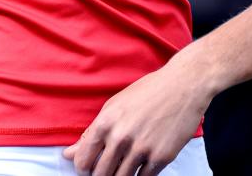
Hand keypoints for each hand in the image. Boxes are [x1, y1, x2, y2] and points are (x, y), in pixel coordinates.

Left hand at [63, 60, 210, 175]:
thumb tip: (68, 154)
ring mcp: (141, 149)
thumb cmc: (148, 92)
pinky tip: (142, 165)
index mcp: (105, 123)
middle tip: (109, 167)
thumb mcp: (114, 106)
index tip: (90, 167)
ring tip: (125, 165)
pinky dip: (140, 175)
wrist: (183, 86)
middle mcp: (121, 137)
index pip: (83, 161)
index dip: (84, 168)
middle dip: (102, 175)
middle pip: (101, 174)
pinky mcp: (161, 157)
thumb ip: (91, 133)